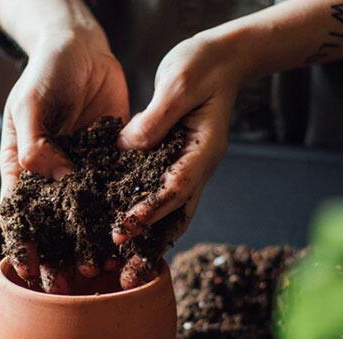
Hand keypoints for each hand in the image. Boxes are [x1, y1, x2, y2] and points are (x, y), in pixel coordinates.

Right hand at [0, 30, 129, 285]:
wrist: (83, 48)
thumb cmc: (46, 72)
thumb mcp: (31, 103)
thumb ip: (35, 141)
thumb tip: (53, 178)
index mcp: (22, 165)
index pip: (18, 213)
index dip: (22, 243)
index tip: (29, 271)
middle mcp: (51, 174)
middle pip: (52, 224)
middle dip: (58, 256)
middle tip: (69, 285)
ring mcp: (81, 170)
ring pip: (85, 216)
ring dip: (90, 245)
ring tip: (102, 271)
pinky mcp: (110, 162)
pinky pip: (115, 193)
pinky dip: (119, 216)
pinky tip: (131, 237)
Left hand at [113, 34, 249, 274]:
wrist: (221, 58)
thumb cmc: (202, 65)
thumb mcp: (179, 83)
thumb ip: (156, 117)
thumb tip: (127, 148)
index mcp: (203, 150)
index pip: (175, 189)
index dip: (149, 211)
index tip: (122, 230)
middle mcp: (197, 167)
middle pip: (174, 216)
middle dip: (149, 245)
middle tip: (123, 274)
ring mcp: (187, 168)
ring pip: (169, 214)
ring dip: (148, 242)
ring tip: (121, 269)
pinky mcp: (173, 163)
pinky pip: (159, 197)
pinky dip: (144, 219)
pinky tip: (123, 236)